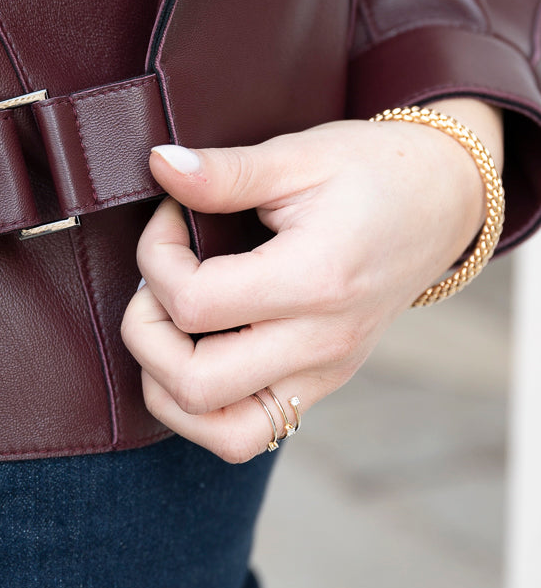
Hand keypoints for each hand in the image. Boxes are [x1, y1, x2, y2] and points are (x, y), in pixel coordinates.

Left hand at [120, 98, 502, 462]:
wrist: (441, 202)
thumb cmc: (371, 172)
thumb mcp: (298, 155)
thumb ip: (225, 171)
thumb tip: (160, 166)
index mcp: (316, 280)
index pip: (195, 305)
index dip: (156, 258)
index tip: (169, 218)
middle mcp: (322, 342)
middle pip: (194, 384)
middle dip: (146, 332)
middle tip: (158, 283)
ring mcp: (324, 373)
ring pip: (218, 431)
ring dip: (167, 383)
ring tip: (171, 323)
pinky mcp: (321, 384)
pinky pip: (245, 432)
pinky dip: (202, 406)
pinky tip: (197, 348)